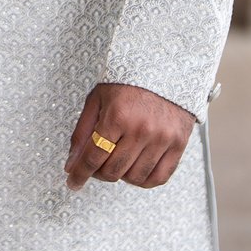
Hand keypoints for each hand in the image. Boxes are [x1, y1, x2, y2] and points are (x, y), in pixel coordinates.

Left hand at [65, 82, 193, 190]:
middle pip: (113, 171)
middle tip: (95, 166)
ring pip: (134, 178)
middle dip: (97, 173)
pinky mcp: (178, 144)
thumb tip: (73, 162)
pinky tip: (135, 169)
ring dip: (120, 175)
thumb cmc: (128, 81)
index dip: (79, 174)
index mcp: (117, 116)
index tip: (73, 182)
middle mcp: (141, 130)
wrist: (166, 68)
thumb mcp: (97, 99)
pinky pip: (159, 177)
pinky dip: (144, 180)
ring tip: (117, 161)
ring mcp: (162, 139)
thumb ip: (83, 132)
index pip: (93, 157)